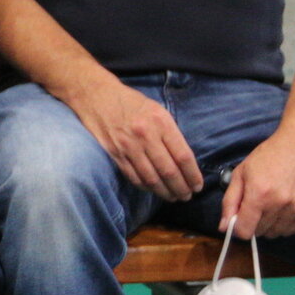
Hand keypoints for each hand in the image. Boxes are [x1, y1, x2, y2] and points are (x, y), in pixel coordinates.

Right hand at [68, 77, 201, 201]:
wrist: (98, 96)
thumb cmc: (131, 103)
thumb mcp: (157, 110)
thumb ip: (170, 133)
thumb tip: (184, 160)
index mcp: (161, 122)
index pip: (182, 156)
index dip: (192, 175)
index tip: (197, 185)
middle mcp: (145, 135)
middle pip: (168, 170)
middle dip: (181, 188)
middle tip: (187, 196)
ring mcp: (129, 146)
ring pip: (151, 178)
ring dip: (165, 192)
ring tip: (173, 197)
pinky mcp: (115, 154)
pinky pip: (134, 177)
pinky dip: (147, 187)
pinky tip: (154, 190)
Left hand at [221, 128, 294, 238]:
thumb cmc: (269, 155)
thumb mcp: (241, 173)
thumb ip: (229, 201)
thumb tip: (223, 227)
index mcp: (259, 194)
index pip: (245, 231)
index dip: (238, 228)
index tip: (240, 218)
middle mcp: (279, 204)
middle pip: (259, 233)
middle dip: (254, 222)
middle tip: (258, 204)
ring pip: (276, 234)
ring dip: (270, 224)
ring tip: (272, 204)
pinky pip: (291, 230)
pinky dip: (284, 224)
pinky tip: (284, 207)